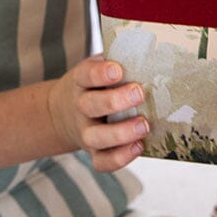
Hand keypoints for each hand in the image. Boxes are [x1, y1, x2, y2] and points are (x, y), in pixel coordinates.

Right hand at [47, 54, 146, 171]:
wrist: (62, 112)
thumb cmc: (93, 85)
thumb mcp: (97, 66)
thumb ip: (118, 60)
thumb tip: (153, 54)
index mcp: (81, 81)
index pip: (86, 75)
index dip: (100, 73)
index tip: (118, 71)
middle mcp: (80, 107)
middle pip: (90, 105)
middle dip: (115, 101)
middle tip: (139, 93)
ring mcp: (85, 131)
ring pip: (95, 137)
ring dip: (121, 133)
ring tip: (144, 125)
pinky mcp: (93, 151)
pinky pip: (102, 161)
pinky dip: (120, 158)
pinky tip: (139, 146)